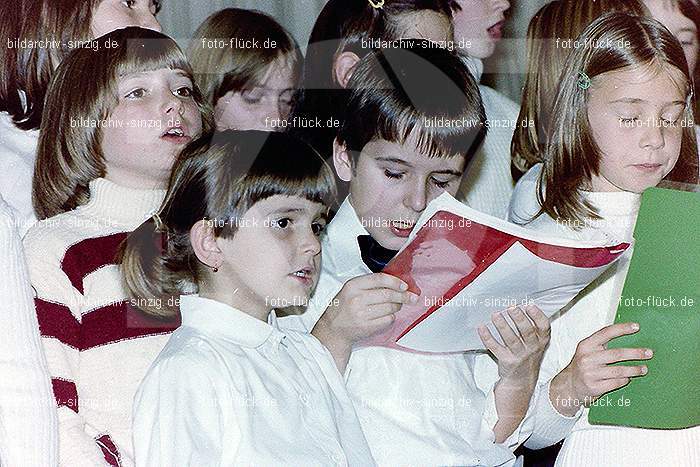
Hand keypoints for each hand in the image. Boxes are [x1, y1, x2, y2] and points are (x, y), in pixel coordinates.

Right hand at [312, 273, 418, 369]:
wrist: (333, 329)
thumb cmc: (344, 308)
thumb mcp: (351, 290)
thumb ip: (370, 284)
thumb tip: (396, 283)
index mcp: (353, 286)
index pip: (380, 279)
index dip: (395, 282)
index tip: (405, 285)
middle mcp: (356, 299)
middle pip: (388, 294)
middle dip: (403, 296)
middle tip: (412, 297)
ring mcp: (361, 314)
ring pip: (390, 308)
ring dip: (397, 307)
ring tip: (395, 306)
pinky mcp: (367, 327)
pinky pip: (388, 319)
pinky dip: (391, 317)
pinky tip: (386, 315)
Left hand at [479, 305, 549, 441]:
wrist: (522, 382)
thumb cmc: (528, 356)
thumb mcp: (536, 343)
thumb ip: (532, 327)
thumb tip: (519, 305)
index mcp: (542, 341)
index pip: (544, 327)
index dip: (537, 316)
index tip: (529, 305)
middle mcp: (532, 348)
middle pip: (527, 332)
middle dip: (519, 318)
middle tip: (511, 307)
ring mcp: (519, 356)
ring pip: (511, 339)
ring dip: (502, 326)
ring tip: (495, 314)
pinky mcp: (506, 361)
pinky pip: (495, 348)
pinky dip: (487, 337)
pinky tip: (481, 327)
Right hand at [549, 322, 651, 416]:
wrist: (569, 385)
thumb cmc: (583, 365)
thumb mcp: (587, 351)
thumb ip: (601, 344)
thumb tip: (626, 335)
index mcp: (586, 345)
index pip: (606, 333)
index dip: (622, 329)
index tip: (636, 327)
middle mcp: (587, 358)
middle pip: (617, 354)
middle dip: (635, 353)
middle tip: (648, 353)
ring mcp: (590, 373)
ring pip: (619, 370)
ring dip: (634, 369)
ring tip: (644, 369)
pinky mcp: (594, 387)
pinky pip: (616, 383)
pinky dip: (625, 380)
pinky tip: (628, 378)